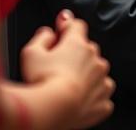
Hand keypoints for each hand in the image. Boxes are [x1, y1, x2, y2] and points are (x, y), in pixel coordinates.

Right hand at [20, 10, 114, 128]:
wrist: (56, 109)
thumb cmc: (43, 81)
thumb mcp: (31, 53)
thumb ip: (42, 37)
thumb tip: (48, 33)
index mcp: (78, 44)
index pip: (77, 26)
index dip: (67, 28)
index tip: (61, 34)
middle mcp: (94, 58)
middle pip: (86, 50)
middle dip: (74, 56)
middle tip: (57, 69)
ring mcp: (101, 79)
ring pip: (95, 72)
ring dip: (85, 76)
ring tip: (66, 87)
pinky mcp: (104, 99)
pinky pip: (99, 93)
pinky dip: (91, 96)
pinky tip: (77, 100)